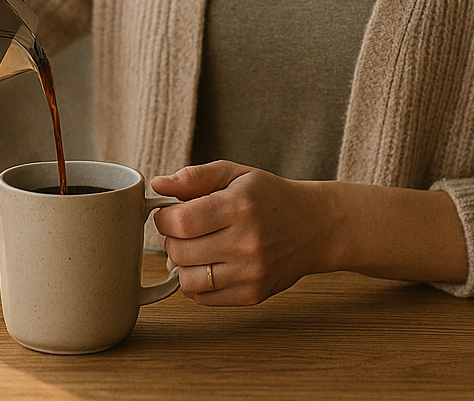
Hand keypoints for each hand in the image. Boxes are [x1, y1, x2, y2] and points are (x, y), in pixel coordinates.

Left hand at [150, 161, 333, 306]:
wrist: (315, 227)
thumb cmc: (271, 197)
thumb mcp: (236, 174)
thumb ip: (195, 177)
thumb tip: (158, 185)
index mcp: (239, 206)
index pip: (180, 222)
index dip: (164, 218)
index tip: (170, 214)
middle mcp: (246, 242)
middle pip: (179, 252)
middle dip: (172, 240)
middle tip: (184, 230)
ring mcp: (250, 272)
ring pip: (187, 280)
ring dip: (182, 265)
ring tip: (195, 249)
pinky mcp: (253, 295)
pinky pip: (203, 299)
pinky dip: (197, 283)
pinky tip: (209, 265)